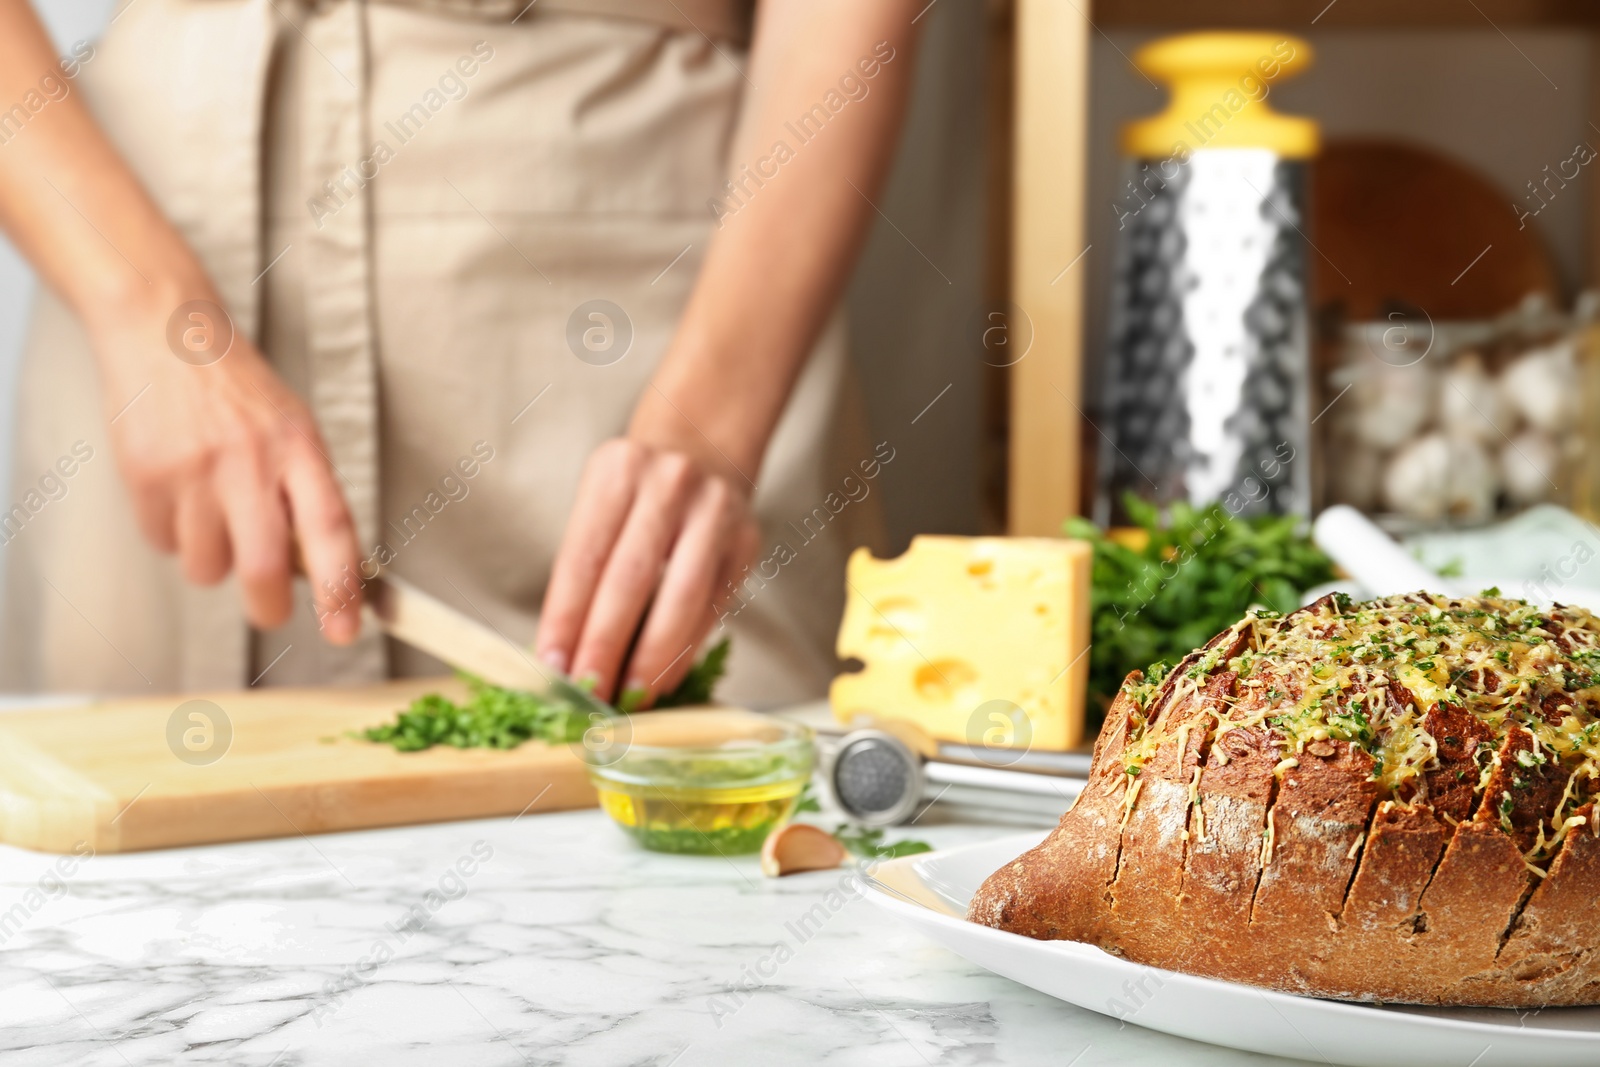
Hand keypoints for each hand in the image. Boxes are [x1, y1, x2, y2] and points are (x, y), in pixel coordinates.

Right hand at [89, 284, 362, 641]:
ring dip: (213, 563)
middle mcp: (250, 459)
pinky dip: (173, 536)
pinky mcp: (145, 475)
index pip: (331, 531)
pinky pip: (164, 545)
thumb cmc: (239, 393)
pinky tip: (177, 493)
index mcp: (300, 448)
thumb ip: (307, 494)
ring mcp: (194, 468)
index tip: (345, 630)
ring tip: (213, 516)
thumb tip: (321, 574)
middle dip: (269, 606)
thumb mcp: (292, 430)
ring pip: (208, 567)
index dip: (341, 589)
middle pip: (265, 565)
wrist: (167, 333)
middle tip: (271, 612)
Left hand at [536, 438, 758, 704]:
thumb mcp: (601, 505)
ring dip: (651, 657)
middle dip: (605, 645)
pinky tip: (663, 677)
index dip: (566, 618)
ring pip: (681, 598)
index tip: (552, 666)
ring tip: (627, 697)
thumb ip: (587, 572)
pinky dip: (684, 649)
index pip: (583, 558)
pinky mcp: (746, 540)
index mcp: (617, 472)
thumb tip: (565, 657)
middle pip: (630, 579)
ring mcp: (714, 510)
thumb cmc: (637, 493)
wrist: (703, 449)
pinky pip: (713, 607)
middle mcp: (668, 484)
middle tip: (587, 692)